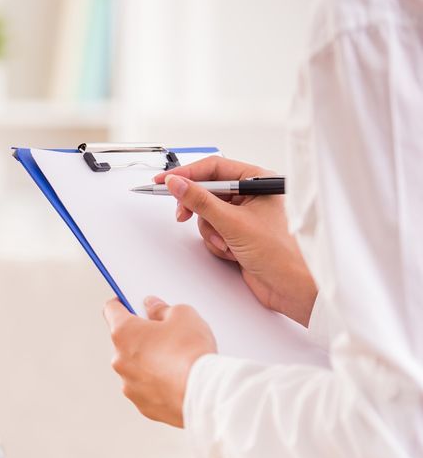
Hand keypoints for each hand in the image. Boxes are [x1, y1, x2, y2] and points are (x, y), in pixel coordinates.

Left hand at [103, 296, 216, 427]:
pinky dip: (158, 384)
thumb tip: (154, 308)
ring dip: (149, 362)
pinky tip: (178, 380)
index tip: (129, 302)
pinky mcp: (143, 405)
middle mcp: (120, 360)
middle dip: (142, 336)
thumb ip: (163, 308)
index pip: (111, 310)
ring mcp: (129, 385)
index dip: (122, 303)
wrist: (205, 393)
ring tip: (177, 361)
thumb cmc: (191, 353)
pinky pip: (147, 389)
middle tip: (166, 334)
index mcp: (124, 333)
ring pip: (135, 367)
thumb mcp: (183, 315)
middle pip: (125, 341)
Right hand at [157, 156, 317, 325]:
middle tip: (182, 215)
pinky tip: (232, 252)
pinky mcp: (239, 235)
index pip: (215, 168)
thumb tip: (177, 184)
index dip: (186, 174)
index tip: (164, 181)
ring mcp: (245, 216)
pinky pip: (213, 231)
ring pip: (208, 214)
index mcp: (259, 181)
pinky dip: (217, 243)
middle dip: (197, 208)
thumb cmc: (283, 254)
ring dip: (211, 231)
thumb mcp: (234, 223)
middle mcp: (252, 196)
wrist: (294, 289)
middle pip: (208, 191)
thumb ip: (201, 201)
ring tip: (226, 244)